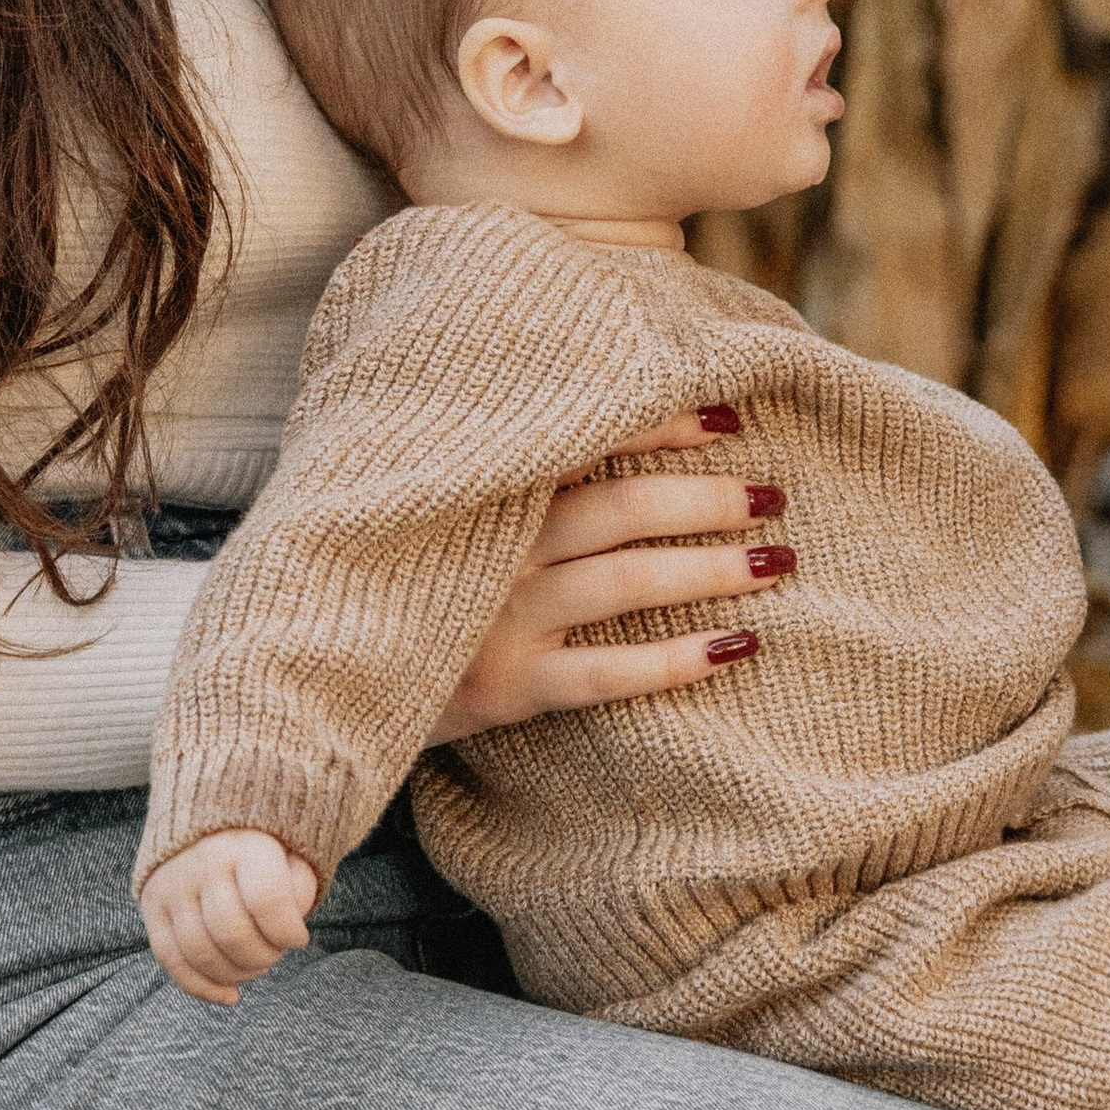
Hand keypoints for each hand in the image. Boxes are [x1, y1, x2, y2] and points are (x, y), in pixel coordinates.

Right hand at [143, 828, 318, 1006]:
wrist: (209, 821)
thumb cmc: (264, 848)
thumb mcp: (293, 853)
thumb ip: (299, 888)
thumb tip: (287, 934)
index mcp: (245, 843)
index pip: (266, 900)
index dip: (288, 932)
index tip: (299, 938)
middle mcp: (202, 862)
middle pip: (232, 933)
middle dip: (263, 957)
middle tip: (276, 952)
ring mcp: (172, 885)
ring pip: (200, 952)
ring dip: (236, 974)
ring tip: (256, 967)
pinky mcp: (152, 906)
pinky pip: (171, 960)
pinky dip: (202, 988)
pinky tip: (230, 996)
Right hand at [429, 406, 793, 743]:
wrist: (334, 670)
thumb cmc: (418, 579)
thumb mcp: (449, 511)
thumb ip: (516, 473)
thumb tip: (620, 423)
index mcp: (489, 491)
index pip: (589, 439)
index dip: (663, 425)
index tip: (728, 420)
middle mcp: (497, 546)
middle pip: (623, 507)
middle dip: (708, 498)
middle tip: (773, 497)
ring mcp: (501, 618)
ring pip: (627, 581)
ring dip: (711, 568)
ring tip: (775, 561)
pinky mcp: (506, 689)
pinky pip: (607, 673)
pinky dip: (676, 660)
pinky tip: (737, 648)